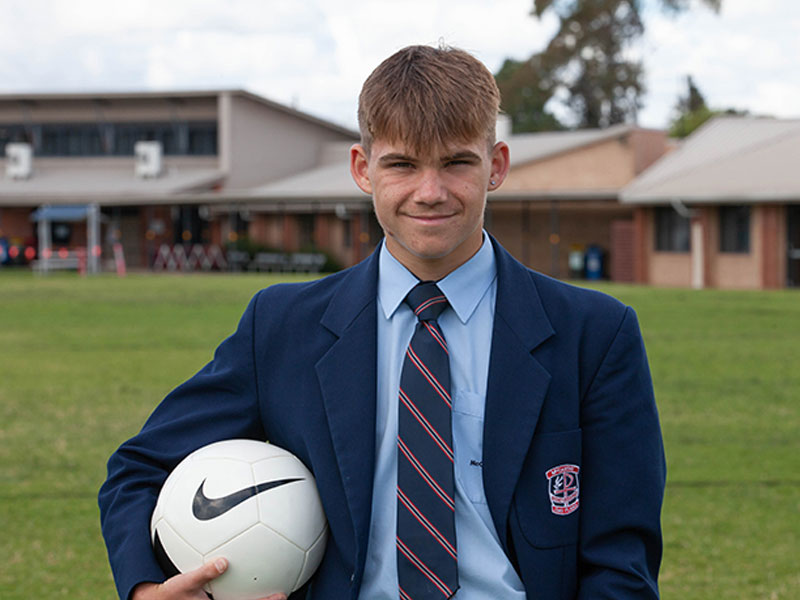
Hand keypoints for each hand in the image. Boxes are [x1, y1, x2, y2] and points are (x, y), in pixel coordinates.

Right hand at [131, 558, 287, 599]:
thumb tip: (223, 562)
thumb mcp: (183, 583)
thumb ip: (203, 573)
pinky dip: (242, 587)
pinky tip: (249, 572)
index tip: (281, 595)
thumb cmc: (169, 595)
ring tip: (274, 584)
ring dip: (256, 596)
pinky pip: (232, 594)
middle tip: (284, 593)